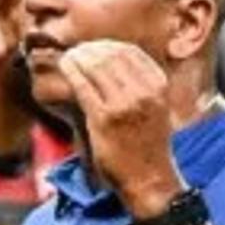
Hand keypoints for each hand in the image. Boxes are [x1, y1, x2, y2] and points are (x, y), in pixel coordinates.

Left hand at [56, 40, 182, 213]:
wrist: (149, 180)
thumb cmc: (147, 145)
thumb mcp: (155, 107)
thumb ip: (140, 84)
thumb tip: (110, 59)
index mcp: (158, 85)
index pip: (130, 51)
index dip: (108, 45)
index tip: (94, 48)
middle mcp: (144, 91)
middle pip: (111, 55)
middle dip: (90, 49)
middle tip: (77, 52)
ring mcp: (124, 104)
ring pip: (95, 66)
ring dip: (78, 57)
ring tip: (69, 58)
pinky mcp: (104, 118)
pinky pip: (82, 85)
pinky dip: (71, 71)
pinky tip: (65, 67)